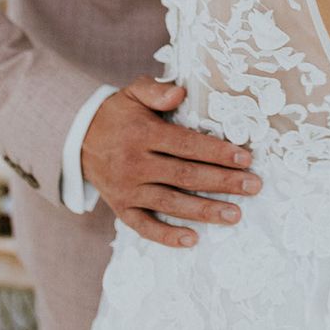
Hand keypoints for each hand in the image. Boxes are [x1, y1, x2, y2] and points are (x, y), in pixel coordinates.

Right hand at [81, 76, 262, 248]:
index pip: (186, 145)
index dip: (216, 152)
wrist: (76, 138)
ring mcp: (127, 188)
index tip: (245, 158)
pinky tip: (192, 239)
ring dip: (204, 210)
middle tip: (254, 186)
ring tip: (235, 214)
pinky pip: (143, 226)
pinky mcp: (120, 207)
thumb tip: (181, 92)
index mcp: (142, 133)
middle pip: (185, 175)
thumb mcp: (133, 92)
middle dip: (222, 182)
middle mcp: (135, 163)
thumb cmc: (118, 114)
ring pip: (170, 203)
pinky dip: (166, 235)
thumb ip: (157, 90)